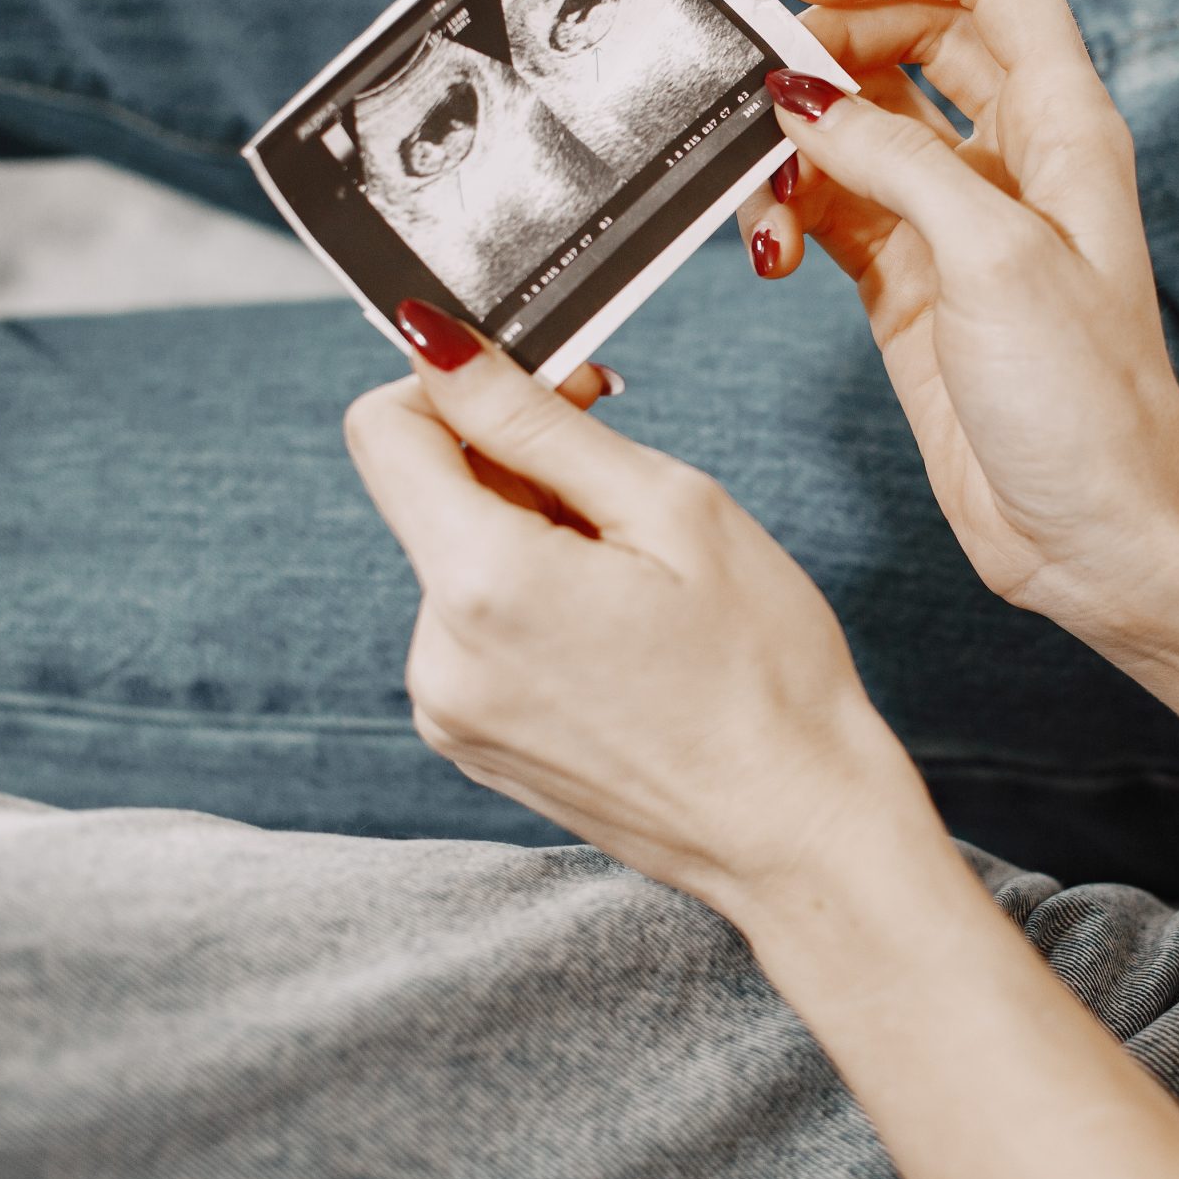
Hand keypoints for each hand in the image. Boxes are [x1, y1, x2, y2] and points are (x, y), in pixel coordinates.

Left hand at [344, 300, 934, 908]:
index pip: (383, 429)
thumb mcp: (671, 508)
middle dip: (512, 461)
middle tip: (624, 470)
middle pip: (426, 495)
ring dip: (529, 535)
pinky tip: (618, 629)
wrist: (796, 832)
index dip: (454, 385)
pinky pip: (475, 629)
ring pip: (457, 560)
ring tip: (639, 577)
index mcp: (482, 584)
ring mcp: (446, 710)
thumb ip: (538, 422)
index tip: (542, 388)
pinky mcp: (470, 741)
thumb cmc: (765, 671)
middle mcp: (437, 655)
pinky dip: (531, 601)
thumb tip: (438, 346)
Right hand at [739, 0, 1178, 650]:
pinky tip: (767, 246)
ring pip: (860, 126)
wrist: (1098, 539)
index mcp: (1064, 126)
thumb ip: (894, 163)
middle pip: (912, 37)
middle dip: (829, 40)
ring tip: (760, 182)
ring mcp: (956, 221)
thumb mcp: (992, 259)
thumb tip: (799, 98)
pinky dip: (788, 212)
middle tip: (759, 77)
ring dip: (797, 137)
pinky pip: (832, 210)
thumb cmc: (1087, 406)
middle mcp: (1013, 158)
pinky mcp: (909, 285)